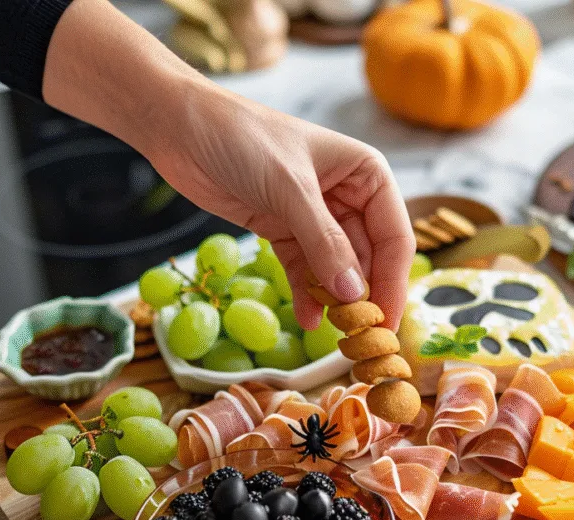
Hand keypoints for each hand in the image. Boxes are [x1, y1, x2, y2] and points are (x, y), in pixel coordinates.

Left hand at [148, 85, 414, 330]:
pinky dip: (306, 296)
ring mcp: (316, 218)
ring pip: (337, 270)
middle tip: (360, 339)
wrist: (179, 126)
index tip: (386, 324)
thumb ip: (324, 243)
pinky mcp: (284, 232)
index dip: (393, 283)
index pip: (394, 238)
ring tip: (333, 335)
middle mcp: (349, 197)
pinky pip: (304, 272)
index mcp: (367, 175)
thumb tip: (354, 294)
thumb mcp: (290, 189)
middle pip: (369, 259)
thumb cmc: (242, 138)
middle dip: (363, 297)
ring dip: (334, 301)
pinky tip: (306, 320)